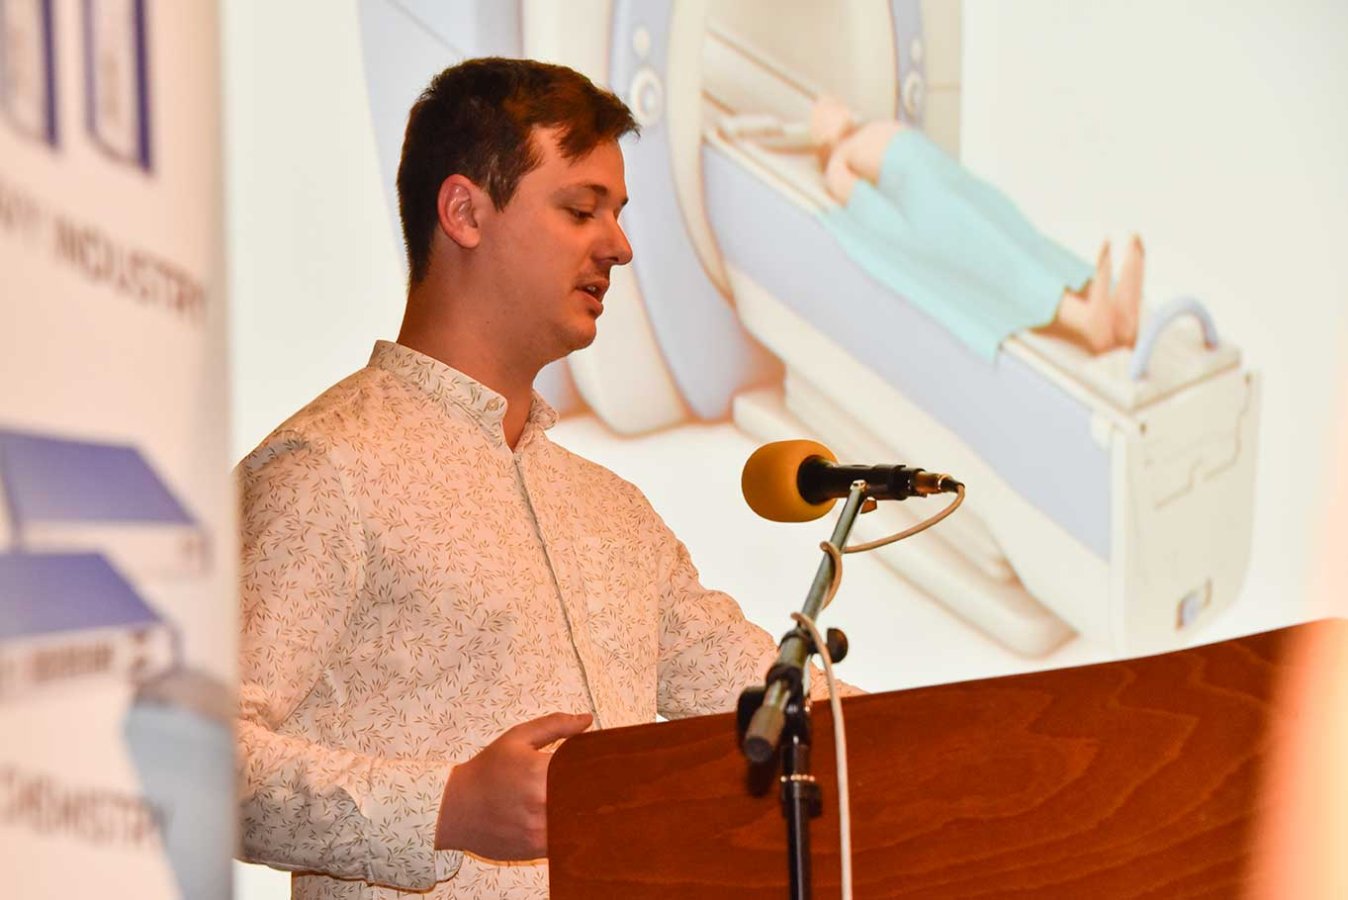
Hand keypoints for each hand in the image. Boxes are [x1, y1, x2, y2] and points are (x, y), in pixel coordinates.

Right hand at [434, 711, 592, 859]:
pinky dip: (571, 832)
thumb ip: (555, 726)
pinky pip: (566, 842)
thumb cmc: (487, 770)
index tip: (609, 767)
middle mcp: (542, 802)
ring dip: (585, 814)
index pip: (588, 768)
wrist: (454, 807)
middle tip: (607, 788)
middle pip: (589, 798)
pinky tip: (568, 822)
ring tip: (589, 805)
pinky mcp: (535, 849)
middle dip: (597, 792)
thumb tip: (587, 720)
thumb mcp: (517, 738)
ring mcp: (539, 829)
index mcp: (541, 770)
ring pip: (579, 823)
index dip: (601, 768)